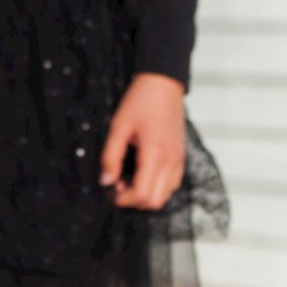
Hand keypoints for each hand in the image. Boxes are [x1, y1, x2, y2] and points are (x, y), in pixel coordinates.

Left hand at [102, 73, 188, 209]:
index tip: (110, 190)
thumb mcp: (118, 126)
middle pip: (155, 202)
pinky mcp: (181, 157)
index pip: (143, 194)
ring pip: (165, 196)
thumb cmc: (140, 102)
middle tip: (118, 184)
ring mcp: (179, 160)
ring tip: (129, 177)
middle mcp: (171, 162)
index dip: (124, 199)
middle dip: (134, 200)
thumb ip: (110, 156)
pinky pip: (172, 184)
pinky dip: (157, 187)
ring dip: (146, 194)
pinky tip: (143, 172)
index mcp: (155, 154)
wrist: (163, 84)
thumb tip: (105, 181)